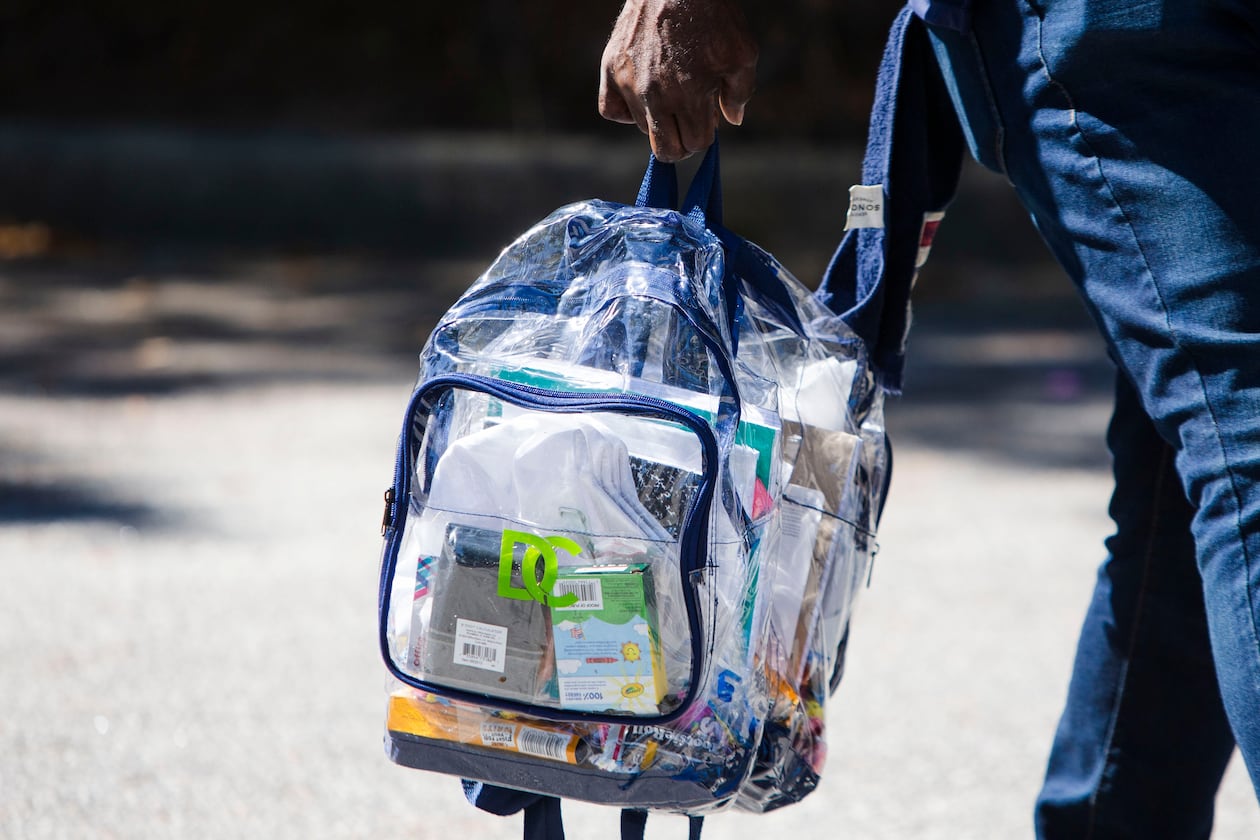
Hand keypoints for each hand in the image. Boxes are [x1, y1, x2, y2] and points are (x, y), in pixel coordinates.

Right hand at [599, 0, 757, 161]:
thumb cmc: (713, 17)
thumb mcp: (742, 54)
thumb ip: (741, 93)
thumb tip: (732, 120)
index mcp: (690, 97)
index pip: (695, 144)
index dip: (705, 134)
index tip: (706, 117)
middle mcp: (655, 96)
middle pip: (666, 150)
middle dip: (682, 141)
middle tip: (688, 120)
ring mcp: (629, 84)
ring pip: (643, 128)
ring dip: (658, 118)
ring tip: (670, 90)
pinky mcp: (610, 69)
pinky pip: (612, 112)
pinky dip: (626, 110)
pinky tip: (642, 94)